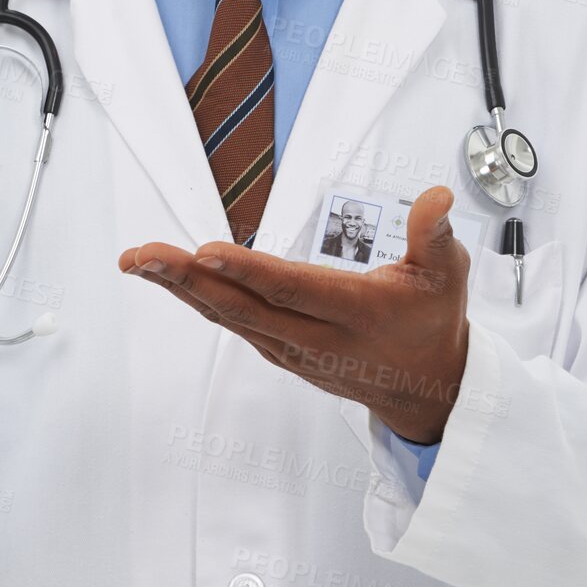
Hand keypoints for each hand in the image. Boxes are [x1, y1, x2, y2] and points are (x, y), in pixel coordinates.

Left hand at [118, 185, 468, 442]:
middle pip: (245, 307)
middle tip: (144, 254)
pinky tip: (169, 277)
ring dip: (180, 288)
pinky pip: (232, 322)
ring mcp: (293, 350)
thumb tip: (437, 196)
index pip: (295, 290)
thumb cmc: (433, 322)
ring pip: (229, 316)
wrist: (427, 390)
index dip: (249, 272)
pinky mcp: (280, 351)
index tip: (206, 252)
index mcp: (356, 312)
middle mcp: (316, 338)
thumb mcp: (448, 275)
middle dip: (188, 279)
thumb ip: (435, 233)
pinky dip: (198, 299)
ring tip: (139, 259)